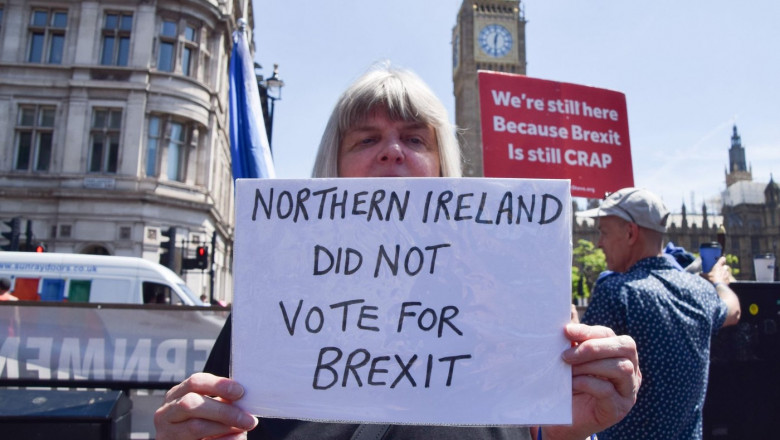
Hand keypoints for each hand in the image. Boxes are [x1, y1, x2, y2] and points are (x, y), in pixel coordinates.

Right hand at [154, 372, 257, 439]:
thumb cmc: (201, 425)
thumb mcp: (206, 410)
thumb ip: (220, 403)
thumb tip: (244, 402)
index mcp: (176, 396)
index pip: (195, 382)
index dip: (218, 385)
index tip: (240, 392)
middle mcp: (166, 413)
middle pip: (191, 404)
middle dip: (223, 410)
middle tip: (247, 418)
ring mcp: (167, 434)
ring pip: (195, 426)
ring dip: (223, 427)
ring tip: (242, 429)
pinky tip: (236, 438)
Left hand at [544, 324, 639, 439]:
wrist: (564, 421)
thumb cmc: (569, 386)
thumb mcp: (572, 361)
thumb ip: (574, 344)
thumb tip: (567, 324)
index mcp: (618, 354)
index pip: (610, 334)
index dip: (588, 331)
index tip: (566, 331)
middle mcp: (630, 371)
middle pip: (625, 347)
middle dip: (593, 347)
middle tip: (566, 355)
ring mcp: (628, 391)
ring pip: (622, 368)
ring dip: (590, 366)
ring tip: (569, 371)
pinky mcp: (618, 409)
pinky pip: (608, 391)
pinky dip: (587, 383)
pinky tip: (572, 384)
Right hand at [703, 257, 733, 284]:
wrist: (719, 286)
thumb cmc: (712, 279)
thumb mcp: (705, 276)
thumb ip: (702, 274)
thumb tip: (699, 274)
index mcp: (718, 266)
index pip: (722, 259)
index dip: (722, 259)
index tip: (721, 259)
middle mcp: (724, 269)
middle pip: (725, 266)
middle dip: (723, 268)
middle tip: (719, 271)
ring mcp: (727, 274)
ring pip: (726, 272)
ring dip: (724, 274)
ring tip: (720, 277)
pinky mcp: (728, 280)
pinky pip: (727, 278)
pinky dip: (725, 280)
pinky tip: (721, 282)